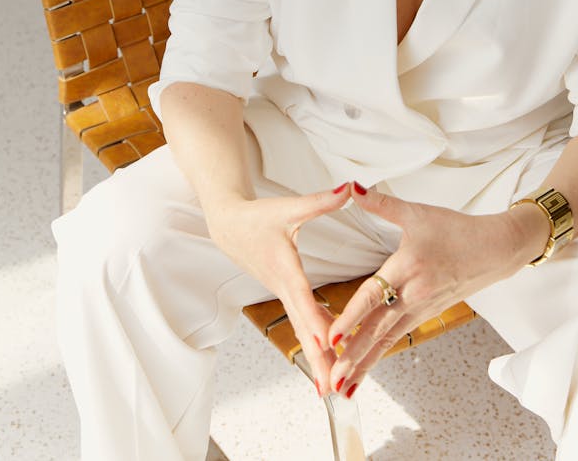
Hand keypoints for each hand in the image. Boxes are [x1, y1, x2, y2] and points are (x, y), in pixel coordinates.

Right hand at [203, 184, 351, 395]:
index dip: (316, 320)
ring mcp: (282, 293)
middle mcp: (283, 287)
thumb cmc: (257, 216)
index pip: (302, 299)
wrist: (228, 223)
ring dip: (317, 356)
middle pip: (303, 327)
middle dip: (318, 357)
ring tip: (332, 384)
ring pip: (302, 328)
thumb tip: (349, 190)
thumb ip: (321, 201)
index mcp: (285, 268)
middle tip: (332, 386)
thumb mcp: (290, 207)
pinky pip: (302, 320)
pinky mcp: (284, 293)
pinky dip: (315, 338)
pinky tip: (330, 351)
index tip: (329, 342)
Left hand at [326, 185, 546, 396]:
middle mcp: (413, 294)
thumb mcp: (418, 213)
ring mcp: (420, 308)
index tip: (332, 337)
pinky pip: (396, 337)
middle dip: (353, 356)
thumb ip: (381, 203)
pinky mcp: (425, 314)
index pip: (373, 296)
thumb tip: (352, 188)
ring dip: (364, 363)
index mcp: (407, 268)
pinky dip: (378, 354)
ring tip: (343, 386)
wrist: (495, 250)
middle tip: (332, 378)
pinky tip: (364, 369)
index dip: (351, 317)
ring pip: (386, 339)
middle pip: (377, 329)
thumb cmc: (457, 231)